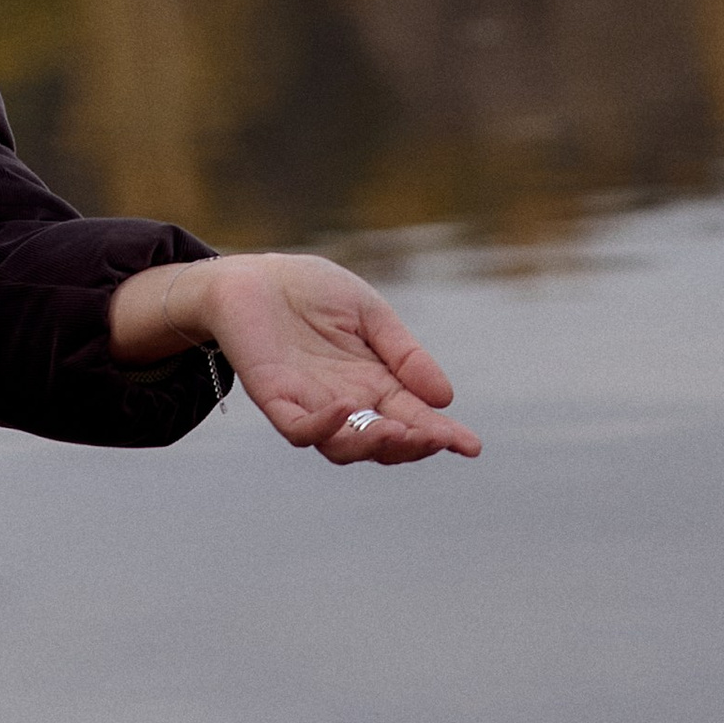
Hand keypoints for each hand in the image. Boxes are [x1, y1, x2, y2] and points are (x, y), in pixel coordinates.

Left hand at [110, 252, 479, 466]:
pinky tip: (347, 409)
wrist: (253, 274)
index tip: (471, 445)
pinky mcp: (275, 398)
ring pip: (343, 447)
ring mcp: (310, 404)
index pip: (413, 418)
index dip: (441, 434)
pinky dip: (323, 426)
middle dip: (412, 445)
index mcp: (374, 383)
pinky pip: (298, 428)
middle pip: (382, 442)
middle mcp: (346, 403)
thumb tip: (445, 397)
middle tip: (436, 438)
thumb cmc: (311, 291)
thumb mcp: (370, 314)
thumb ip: (403, 353)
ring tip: (398, 430)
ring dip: (372, 444)